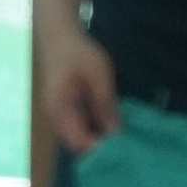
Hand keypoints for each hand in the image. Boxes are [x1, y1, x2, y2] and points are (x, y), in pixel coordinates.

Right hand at [38, 24, 121, 153]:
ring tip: (125, 143)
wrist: (58, 37)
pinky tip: (114, 130)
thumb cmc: (77, 52)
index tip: (125, 150)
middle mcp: (56, 120)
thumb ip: (105, 104)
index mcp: (60, 110)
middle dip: (102, 150)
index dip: (101, 150)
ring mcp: (60, 118)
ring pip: (80, 140)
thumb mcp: (98, 74)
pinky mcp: (67, 113)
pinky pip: (81, 130)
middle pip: (79, 146)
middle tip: (130, 150)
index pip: (79, 142)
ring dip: (100, 142)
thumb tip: (116, 133)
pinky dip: (96, 132)